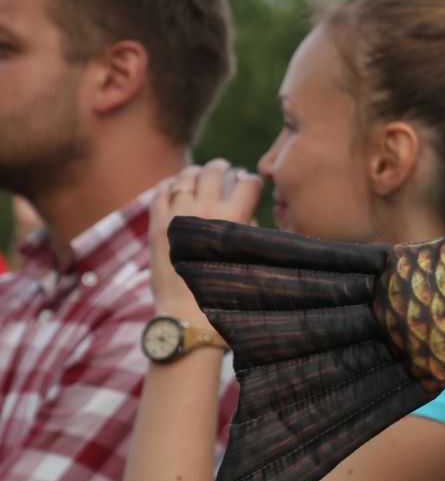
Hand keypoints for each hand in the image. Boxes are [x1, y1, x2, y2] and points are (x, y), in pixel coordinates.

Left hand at [150, 160, 262, 318]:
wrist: (187, 312)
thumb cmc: (225, 286)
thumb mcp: (247, 253)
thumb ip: (248, 226)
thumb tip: (244, 207)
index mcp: (235, 217)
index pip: (249, 183)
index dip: (251, 181)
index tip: (249, 185)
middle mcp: (207, 210)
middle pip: (216, 172)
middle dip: (223, 168)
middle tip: (224, 169)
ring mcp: (178, 214)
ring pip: (186, 176)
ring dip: (196, 172)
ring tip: (199, 174)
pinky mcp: (157, 223)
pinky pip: (161, 191)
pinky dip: (170, 185)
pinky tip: (175, 188)